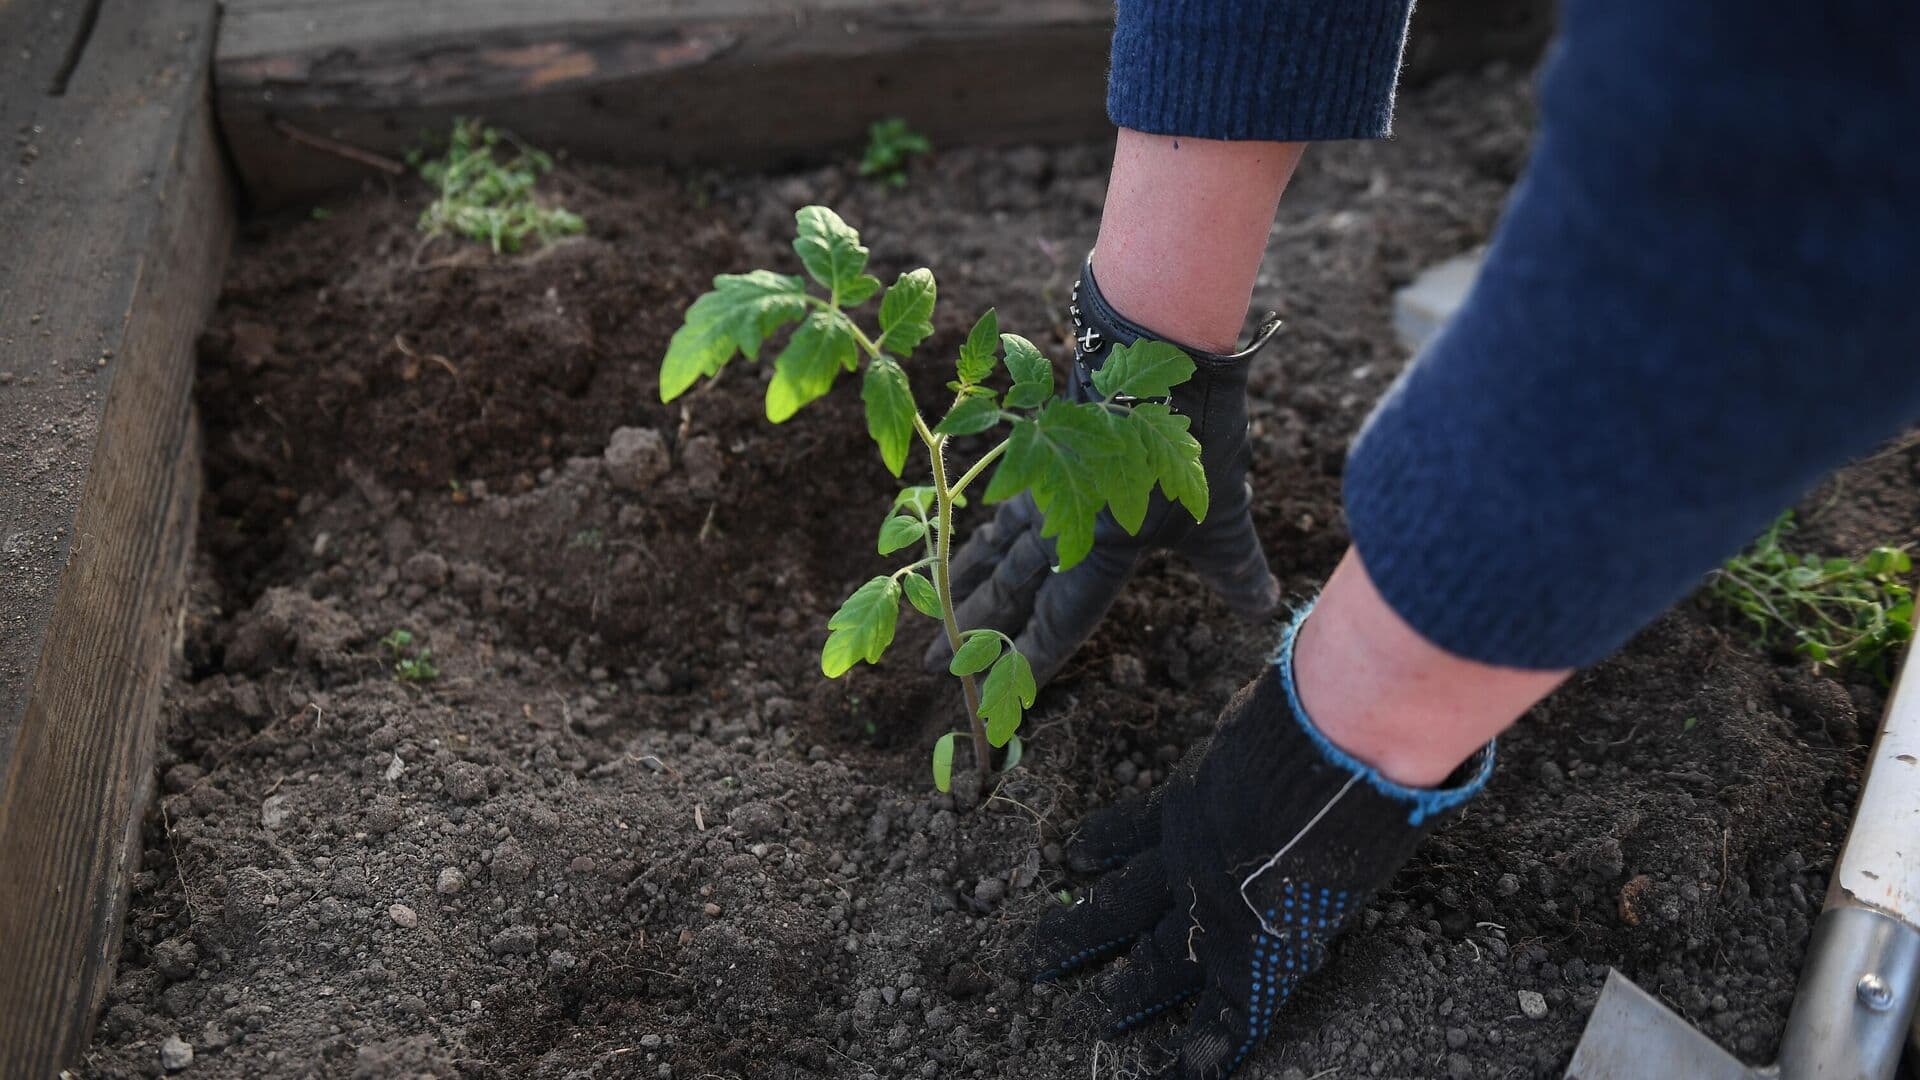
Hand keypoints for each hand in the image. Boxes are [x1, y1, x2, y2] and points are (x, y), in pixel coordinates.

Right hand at [926, 258, 1282, 687]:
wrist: (1154, 351)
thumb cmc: (1191, 436)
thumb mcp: (1220, 510)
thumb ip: (1234, 566)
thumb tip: (1265, 608)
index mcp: (1099, 548)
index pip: (1057, 620)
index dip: (1028, 661)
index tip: (995, 702)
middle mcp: (1060, 523)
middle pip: (1006, 589)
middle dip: (972, 630)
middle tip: (929, 664)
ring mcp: (1042, 486)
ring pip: (992, 548)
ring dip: (962, 584)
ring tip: (935, 612)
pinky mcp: (1039, 455)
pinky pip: (1000, 508)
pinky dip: (981, 532)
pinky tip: (966, 538)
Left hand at [1028, 618, 1493, 1077]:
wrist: (1330, 757)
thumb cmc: (1311, 718)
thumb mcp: (1276, 712)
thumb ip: (1273, 716)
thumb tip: (1308, 679)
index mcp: (1193, 799)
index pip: (1140, 831)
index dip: (1107, 845)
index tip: (1075, 855)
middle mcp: (1190, 856)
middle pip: (1124, 902)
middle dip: (1082, 930)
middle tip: (1036, 958)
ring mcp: (1214, 903)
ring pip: (1157, 959)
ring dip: (1127, 991)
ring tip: (1094, 1018)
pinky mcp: (1252, 947)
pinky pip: (1225, 1012)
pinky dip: (1208, 1049)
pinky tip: (1183, 1074)